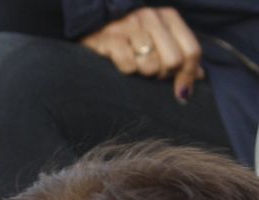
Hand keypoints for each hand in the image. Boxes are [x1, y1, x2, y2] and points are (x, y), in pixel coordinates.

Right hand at [82, 7, 204, 99]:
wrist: (90, 33)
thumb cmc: (129, 41)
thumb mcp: (158, 43)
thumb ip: (181, 57)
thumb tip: (199, 77)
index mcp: (169, 17)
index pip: (191, 51)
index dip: (188, 75)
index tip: (181, 92)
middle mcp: (151, 17)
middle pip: (173, 61)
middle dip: (163, 75)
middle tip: (151, 74)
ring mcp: (130, 26)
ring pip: (151, 65)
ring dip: (142, 73)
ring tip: (134, 66)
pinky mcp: (110, 38)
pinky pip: (128, 65)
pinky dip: (125, 71)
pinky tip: (119, 63)